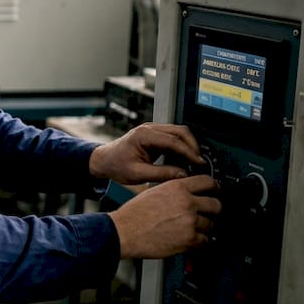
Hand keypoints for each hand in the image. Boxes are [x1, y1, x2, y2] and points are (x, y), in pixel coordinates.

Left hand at [89, 122, 203, 184]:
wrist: (103, 160)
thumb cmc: (115, 165)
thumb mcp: (138, 174)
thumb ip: (162, 174)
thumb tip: (183, 175)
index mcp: (143, 135)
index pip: (173, 140)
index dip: (189, 152)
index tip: (199, 163)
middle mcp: (149, 128)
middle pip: (180, 131)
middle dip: (193, 146)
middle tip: (200, 162)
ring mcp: (152, 130)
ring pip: (179, 132)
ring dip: (189, 146)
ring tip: (195, 162)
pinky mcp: (155, 135)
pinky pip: (174, 137)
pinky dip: (182, 147)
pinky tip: (185, 159)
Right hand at [108, 175, 220, 258]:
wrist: (124, 232)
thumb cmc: (134, 214)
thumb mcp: (154, 191)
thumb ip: (174, 191)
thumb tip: (188, 192)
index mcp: (177, 188)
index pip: (208, 182)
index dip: (214, 187)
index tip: (215, 190)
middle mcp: (186, 203)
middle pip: (215, 204)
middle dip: (213, 209)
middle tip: (208, 213)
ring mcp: (189, 222)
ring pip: (211, 224)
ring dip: (203, 227)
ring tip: (190, 228)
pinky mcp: (189, 239)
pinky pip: (205, 240)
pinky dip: (198, 241)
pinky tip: (188, 238)